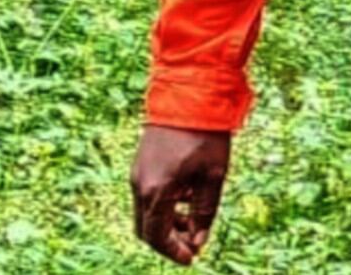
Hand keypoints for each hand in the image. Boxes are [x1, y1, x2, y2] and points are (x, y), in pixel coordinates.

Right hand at [131, 125, 230, 265]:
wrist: (189, 92)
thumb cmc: (205, 134)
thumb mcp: (214, 174)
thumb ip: (206, 211)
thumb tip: (200, 239)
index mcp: (156, 191)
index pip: (157, 236)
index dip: (174, 251)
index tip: (192, 258)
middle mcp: (140, 185)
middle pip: (146, 229)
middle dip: (169, 240)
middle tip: (193, 243)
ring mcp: (137, 173)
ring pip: (146, 212)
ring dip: (167, 222)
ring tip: (195, 219)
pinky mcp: (141, 163)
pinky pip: (148, 195)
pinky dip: (164, 205)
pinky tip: (187, 196)